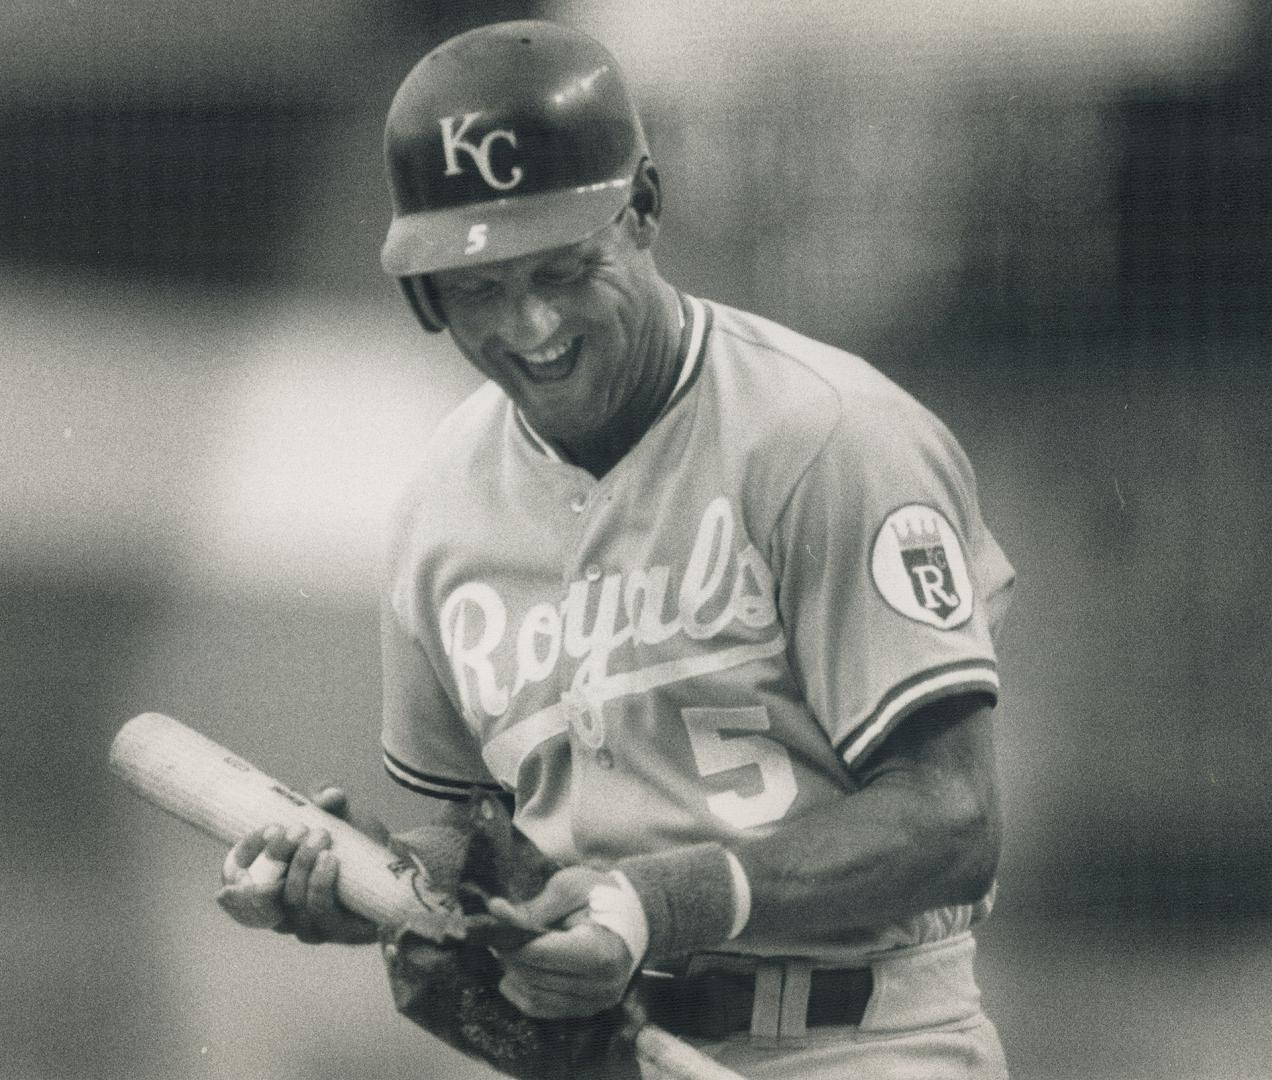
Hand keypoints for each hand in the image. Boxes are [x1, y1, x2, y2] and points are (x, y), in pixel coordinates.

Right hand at [216, 787, 379, 944]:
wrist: (395, 865)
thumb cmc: (356, 841)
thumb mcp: (340, 814)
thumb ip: (330, 798)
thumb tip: (327, 795)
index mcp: (270, 883)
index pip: (236, 878)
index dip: (242, 854)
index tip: (264, 829)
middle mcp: (283, 910)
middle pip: (262, 891)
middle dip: (277, 856)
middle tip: (298, 829)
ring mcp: (308, 924)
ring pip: (291, 902)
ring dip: (302, 867)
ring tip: (321, 838)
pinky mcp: (336, 931)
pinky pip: (319, 913)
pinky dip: (320, 885)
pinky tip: (330, 861)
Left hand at [489, 866, 639, 1018]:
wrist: (634, 916)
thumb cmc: (600, 895)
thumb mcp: (570, 887)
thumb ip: (534, 906)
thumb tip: (495, 911)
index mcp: (600, 952)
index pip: (541, 955)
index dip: (512, 941)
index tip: (495, 924)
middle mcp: (601, 985)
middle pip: (535, 976)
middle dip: (510, 955)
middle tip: (497, 935)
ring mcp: (595, 1002)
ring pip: (535, 997)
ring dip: (514, 974)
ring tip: (508, 950)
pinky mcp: (587, 1010)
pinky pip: (542, 1009)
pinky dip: (522, 992)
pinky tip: (516, 972)